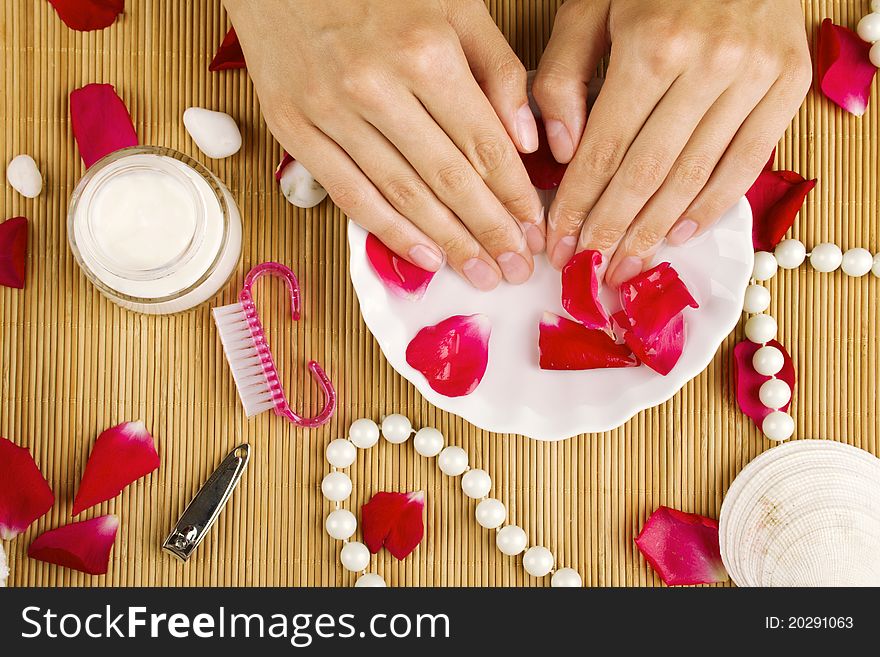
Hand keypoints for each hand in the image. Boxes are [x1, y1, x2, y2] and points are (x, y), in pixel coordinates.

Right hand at [224, 0, 545, 289]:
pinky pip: (350, 194)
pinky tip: (423, 257)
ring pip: (402, 194)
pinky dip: (389, 231)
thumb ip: (496, 69)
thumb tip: (526, 139)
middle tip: (514, 268)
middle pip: (448, 178)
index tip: (533, 229)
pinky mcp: (296, 130)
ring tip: (479, 272)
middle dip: (488, 231)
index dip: (514, 195)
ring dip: (447, 242)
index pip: (483, 143)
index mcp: (426, 51)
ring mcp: (332, 112)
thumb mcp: (453, 4)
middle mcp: (378, 87)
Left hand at [533, 0, 811, 284]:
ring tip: (627, 267)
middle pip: (648, 173)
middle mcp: (707, 66)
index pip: (604, 149)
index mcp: (651, 46)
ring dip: (656, 230)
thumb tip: (562, 153)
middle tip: (588, 273)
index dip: (579, 205)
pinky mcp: (787, 84)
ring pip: (695, 175)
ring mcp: (754, 77)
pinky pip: (747, 161)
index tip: (559, 245)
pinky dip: (713, 204)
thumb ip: (564, 76)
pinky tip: (679, 234)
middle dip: (612, 231)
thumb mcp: (591, 7)